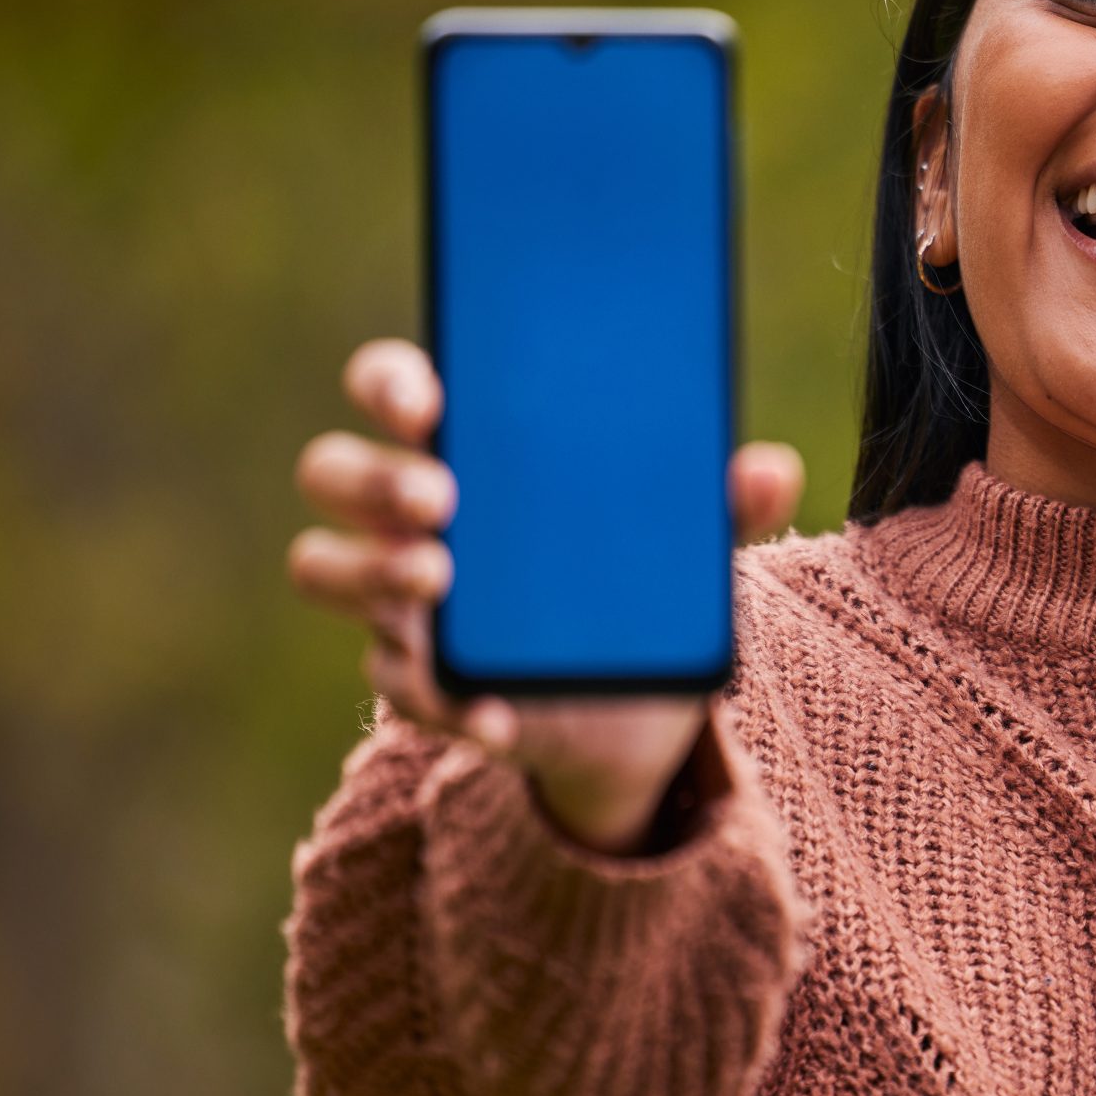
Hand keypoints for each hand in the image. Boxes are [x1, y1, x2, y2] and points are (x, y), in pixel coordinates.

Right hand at [288, 338, 801, 852]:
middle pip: (333, 469)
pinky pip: (398, 684)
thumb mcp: (687, 544)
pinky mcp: (417, 675)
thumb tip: (773, 469)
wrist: (638, 702)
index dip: (391, 382)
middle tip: (443, 498)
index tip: (429, 400)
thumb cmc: (640, 581)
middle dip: (373, 477)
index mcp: (470, 446)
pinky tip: (499, 714)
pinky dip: (448, 699)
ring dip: (368, 570)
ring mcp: (401, 594)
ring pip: (323, 565)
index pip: (394, 385)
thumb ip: (721, 504)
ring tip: (440, 580)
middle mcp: (413, 512)